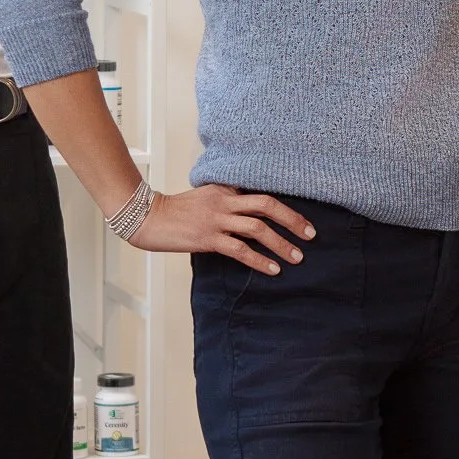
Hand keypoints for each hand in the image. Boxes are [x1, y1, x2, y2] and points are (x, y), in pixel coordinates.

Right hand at [130, 184, 314, 273]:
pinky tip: (273, 269)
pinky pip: (240, 249)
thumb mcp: (205, 197)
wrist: (147, 217)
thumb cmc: (175, 211)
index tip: (303, 219)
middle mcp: (224, 202)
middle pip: (267, 205)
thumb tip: (251, 215)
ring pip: (257, 228)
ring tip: (297, 257)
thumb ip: (227, 201)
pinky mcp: (208, 238)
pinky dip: (260, 260)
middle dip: (293, 220)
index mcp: (225, 189)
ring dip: (281, 243)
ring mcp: (216, 220)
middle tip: (311, 234)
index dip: (286, 206)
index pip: (262, 193)